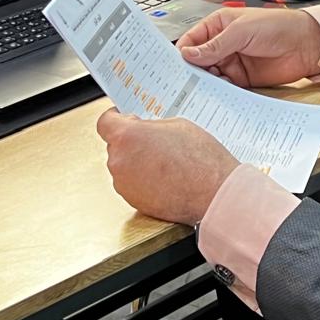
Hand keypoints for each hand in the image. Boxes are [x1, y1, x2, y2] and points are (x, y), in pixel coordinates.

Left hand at [96, 108, 239, 223]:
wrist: (214, 194)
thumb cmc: (201, 161)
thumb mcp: (178, 125)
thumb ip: (153, 126)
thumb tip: (144, 131)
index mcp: (127, 137)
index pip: (105, 123)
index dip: (115, 119)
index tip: (121, 118)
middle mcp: (119, 161)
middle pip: (116, 145)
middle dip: (132, 142)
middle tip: (155, 141)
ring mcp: (124, 184)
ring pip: (125, 166)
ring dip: (138, 162)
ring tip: (165, 162)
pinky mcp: (133, 202)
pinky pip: (133, 184)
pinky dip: (144, 180)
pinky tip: (165, 177)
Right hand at [177, 7, 319, 87]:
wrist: (306, 44)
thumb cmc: (278, 26)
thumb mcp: (241, 31)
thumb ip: (215, 45)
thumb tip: (188, 54)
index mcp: (219, 25)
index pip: (192, 40)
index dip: (182, 53)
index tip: (174, 67)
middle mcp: (223, 44)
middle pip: (198, 61)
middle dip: (191, 72)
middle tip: (183, 84)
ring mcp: (233, 62)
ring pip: (210, 76)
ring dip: (205, 84)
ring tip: (199, 92)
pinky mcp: (243, 79)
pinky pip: (226, 88)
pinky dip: (220, 93)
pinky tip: (216, 97)